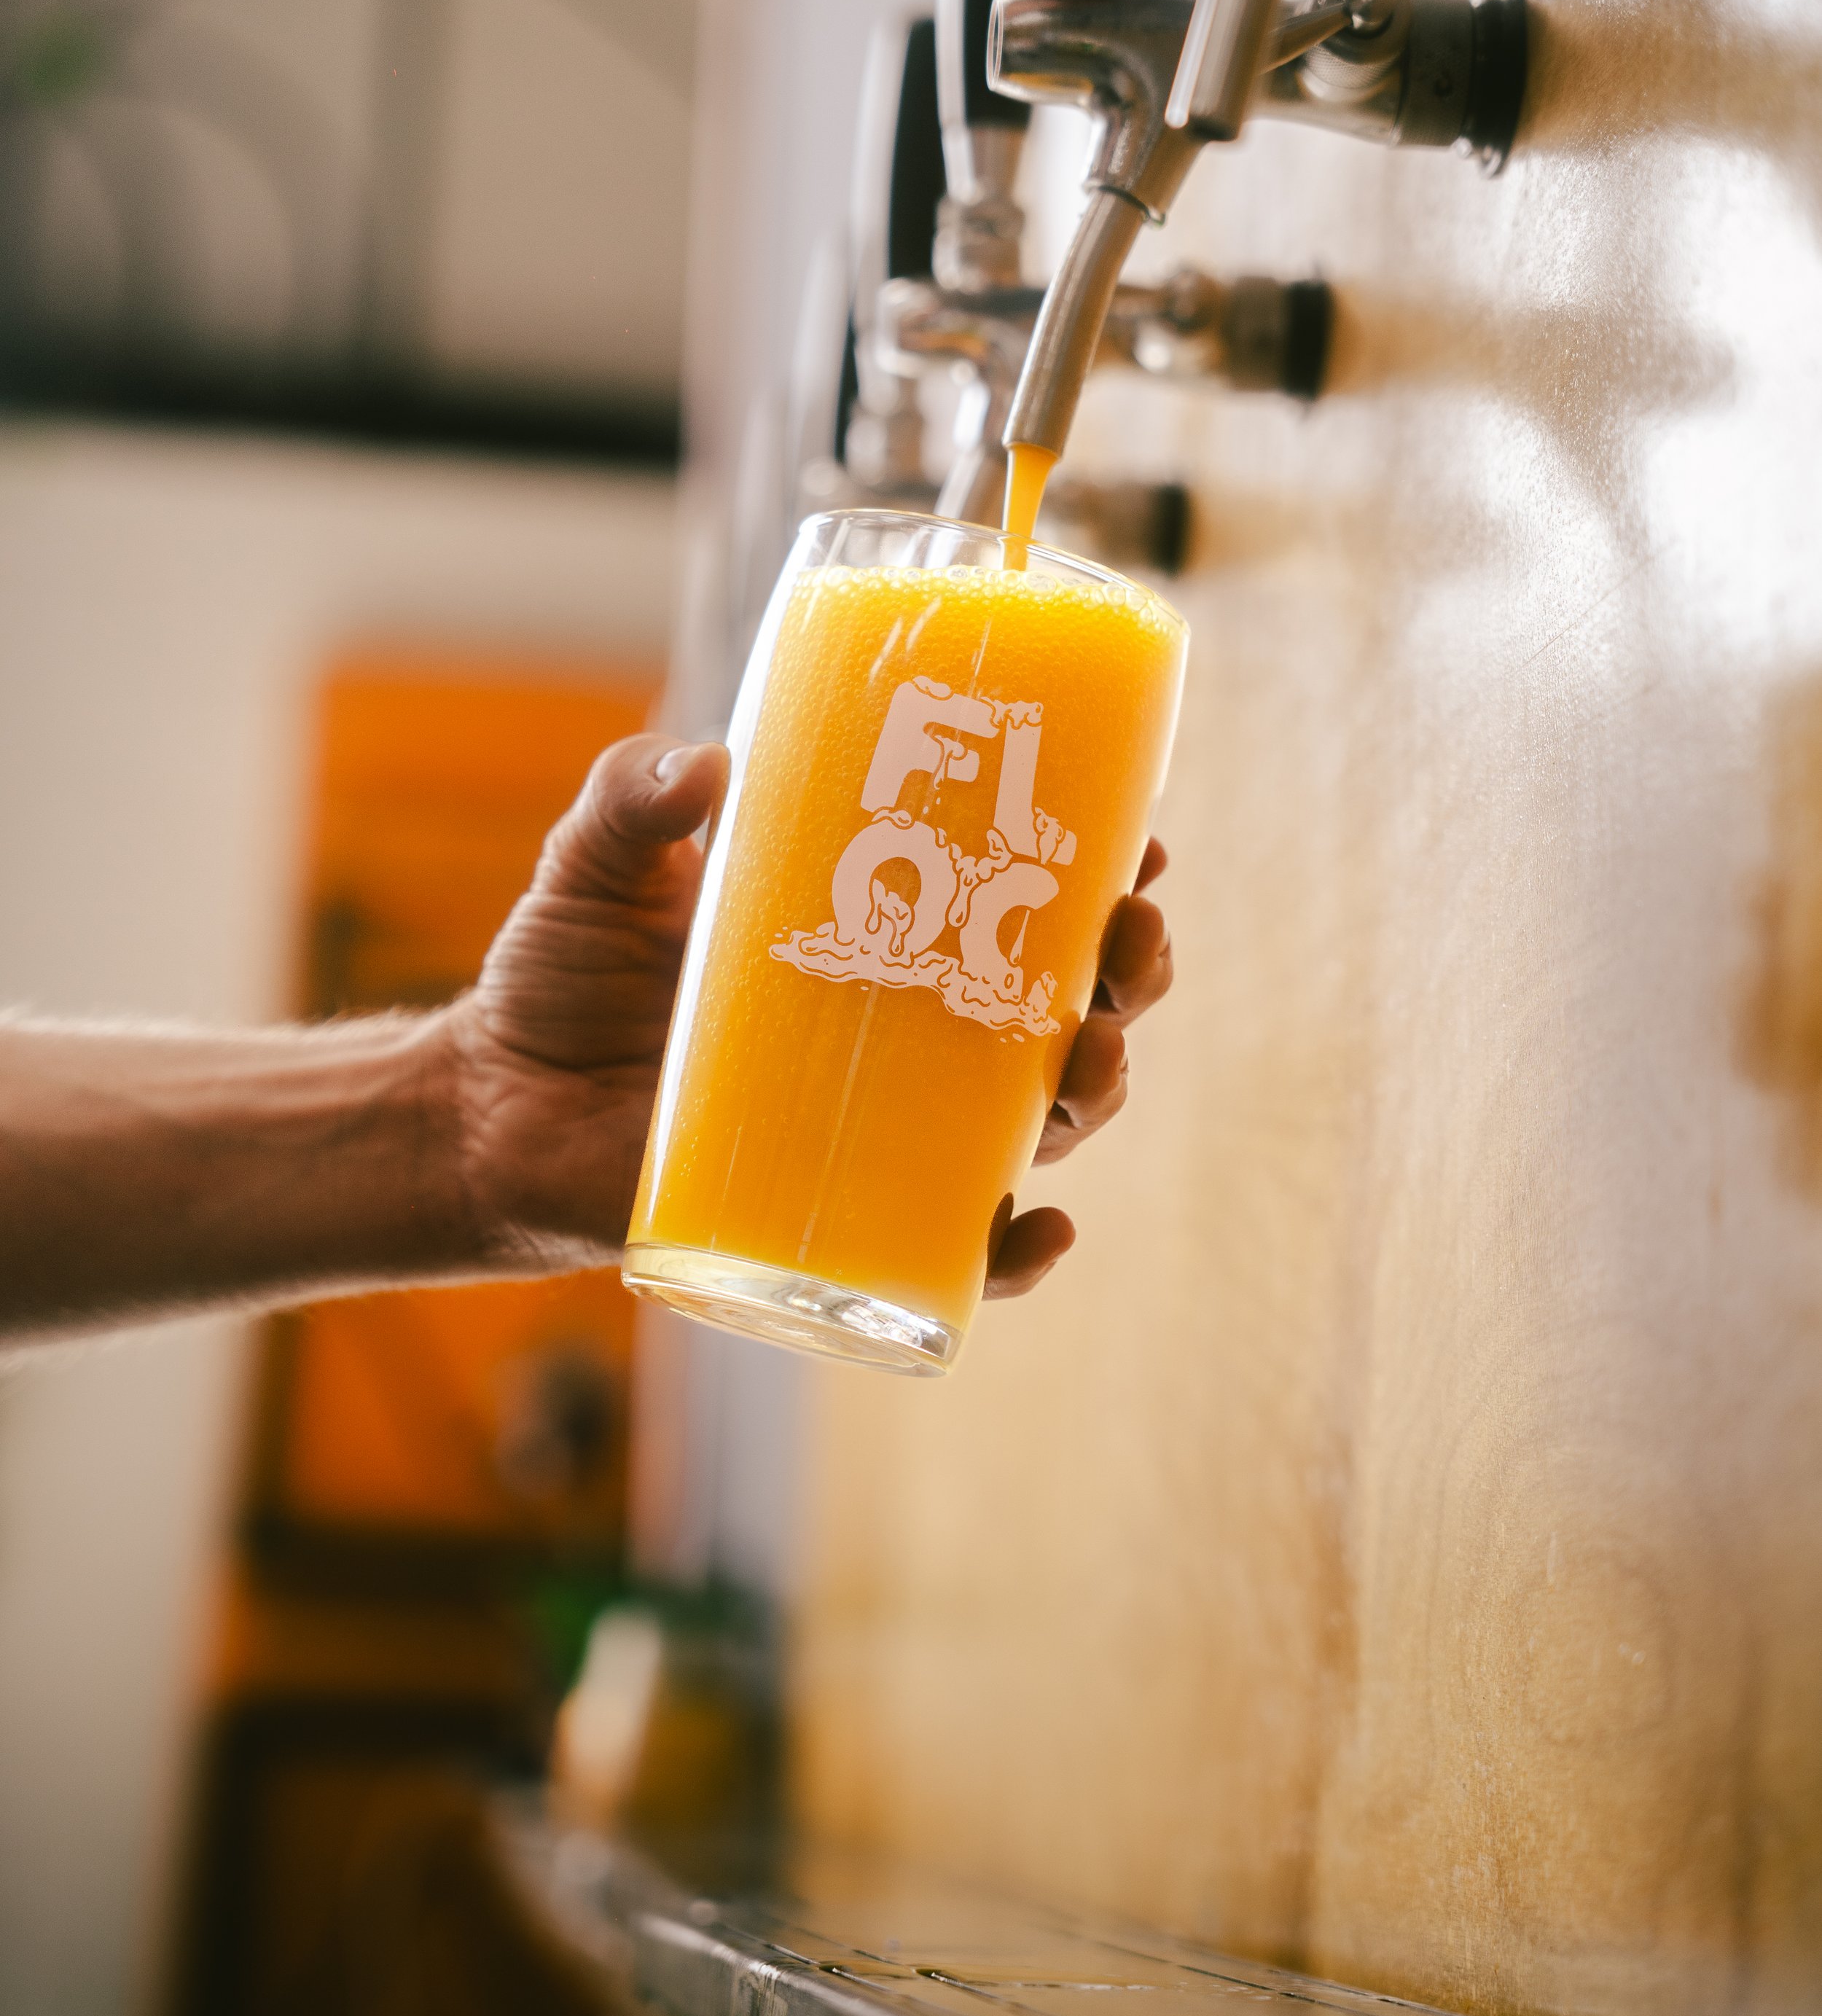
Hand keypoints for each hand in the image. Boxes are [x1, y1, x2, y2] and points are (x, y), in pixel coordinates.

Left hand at [447, 735, 1172, 1291]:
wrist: (491, 1113)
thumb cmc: (560, 978)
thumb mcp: (596, 869)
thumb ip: (633, 800)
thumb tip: (703, 764)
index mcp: (879, 934)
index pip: (1017, 896)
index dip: (1096, 872)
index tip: (1138, 841)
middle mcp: (903, 1032)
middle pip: (1063, 1005)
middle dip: (1127, 977)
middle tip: (1129, 944)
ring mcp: (880, 1129)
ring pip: (1037, 1118)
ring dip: (1095, 1091)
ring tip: (1093, 1055)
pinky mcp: (839, 1217)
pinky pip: (958, 1249)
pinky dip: (1011, 1251)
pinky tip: (1036, 1229)